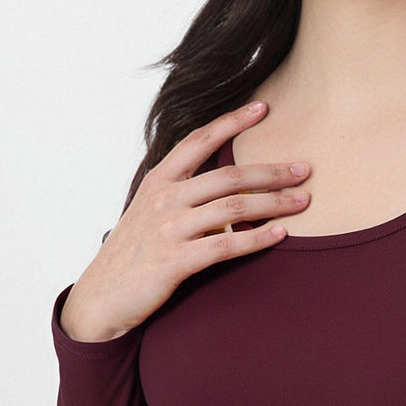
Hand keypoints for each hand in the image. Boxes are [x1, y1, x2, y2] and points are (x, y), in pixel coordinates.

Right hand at [59, 100, 311, 341]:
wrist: (101, 298)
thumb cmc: (131, 256)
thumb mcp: (150, 213)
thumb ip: (181, 195)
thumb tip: (225, 188)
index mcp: (158, 181)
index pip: (198, 140)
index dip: (231, 122)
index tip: (262, 108)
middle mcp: (164, 199)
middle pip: (228, 176)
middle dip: (271, 171)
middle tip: (304, 169)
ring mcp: (169, 229)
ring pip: (233, 208)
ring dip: (273, 203)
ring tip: (303, 201)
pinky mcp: (175, 260)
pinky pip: (226, 246)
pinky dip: (257, 239)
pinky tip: (280, 234)